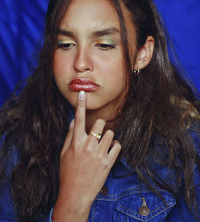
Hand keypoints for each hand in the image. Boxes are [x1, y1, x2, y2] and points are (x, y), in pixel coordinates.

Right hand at [52, 91, 120, 221]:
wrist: (75, 194)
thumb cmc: (67, 172)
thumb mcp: (64, 154)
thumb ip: (69, 136)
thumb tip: (73, 122)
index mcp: (76, 142)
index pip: (77, 119)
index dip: (80, 104)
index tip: (82, 93)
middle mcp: (88, 146)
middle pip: (99, 123)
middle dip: (99, 126)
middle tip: (96, 134)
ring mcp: (99, 154)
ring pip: (110, 133)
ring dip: (107, 137)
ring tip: (102, 146)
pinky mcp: (108, 162)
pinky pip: (117, 146)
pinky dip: (114, 146)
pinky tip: (108, 152)